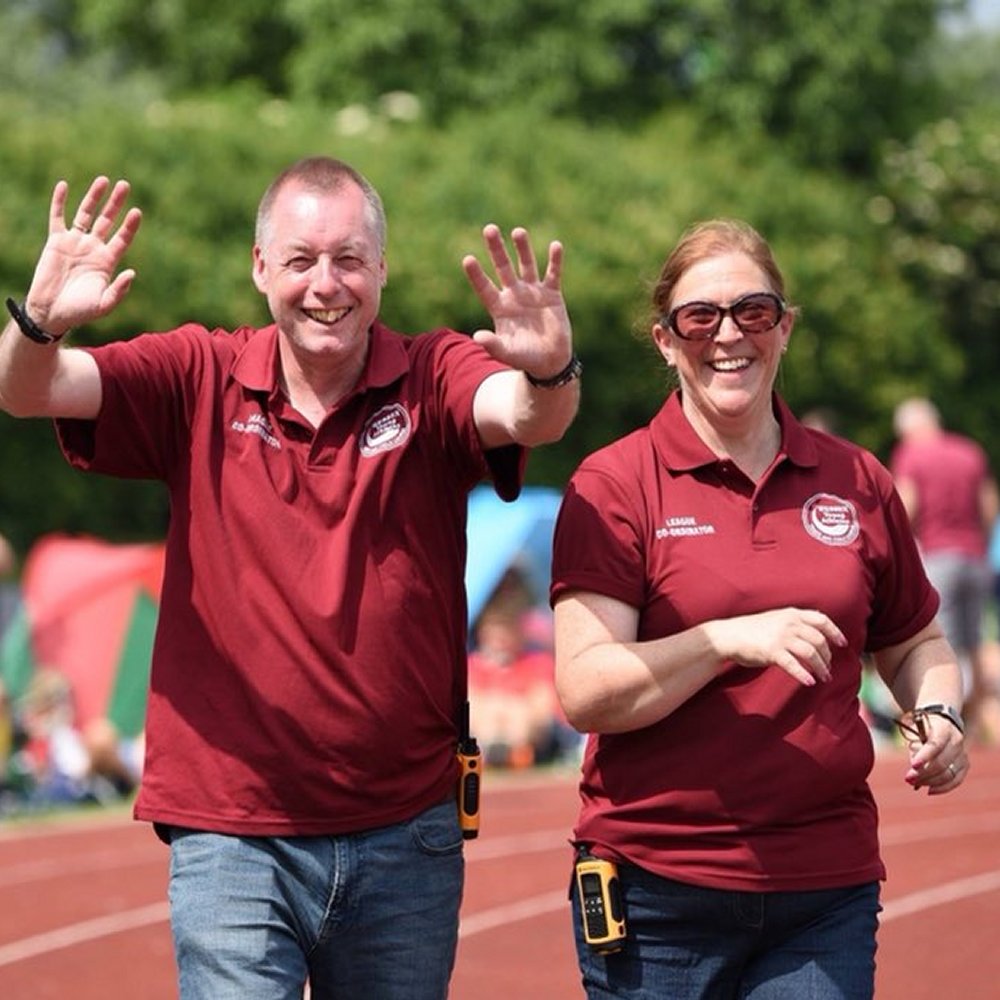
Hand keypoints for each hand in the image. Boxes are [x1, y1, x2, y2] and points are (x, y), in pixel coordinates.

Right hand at [24, 176, 141, 336]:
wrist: (51, 312)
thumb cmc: (80, 311)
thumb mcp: (104, 304)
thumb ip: (119, 290)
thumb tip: (132, 272)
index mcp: (108, 262)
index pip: (122, 238)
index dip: (130, 226)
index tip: (137, 211)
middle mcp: (93, 248)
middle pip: (107, 220)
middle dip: (116, 204)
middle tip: (125, 185)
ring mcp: (75, 243)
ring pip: (86, 214)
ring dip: (94, 197)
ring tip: (103, 180)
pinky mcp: (56, 241)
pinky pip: (57, 217)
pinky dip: (60, 201)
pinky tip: (64, 185)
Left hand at [461, 224, 572, 378]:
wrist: (550, 361)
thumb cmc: (525, 358)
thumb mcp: (507, 353)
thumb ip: (493, 345)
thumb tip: (477, 337)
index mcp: (499, 307)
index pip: (484, 287)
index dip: (476, 274)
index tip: (467, 259)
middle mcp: (514, 295)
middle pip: (503, 267)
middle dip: (496, 249)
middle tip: (489, 228)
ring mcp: (533, 292)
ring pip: (526, 265)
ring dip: (523, 248)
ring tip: (518, 231)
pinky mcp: (552, 294)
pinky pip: (553, 274)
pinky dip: (555, 261)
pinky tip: (555, 245)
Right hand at [710, 607, 846, 686]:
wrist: (728, 636)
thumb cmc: (751, 630)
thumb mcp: (775, 619)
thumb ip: (793, 623)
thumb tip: (813, 636)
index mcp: (791, 614)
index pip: (822, 620)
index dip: (835, 632)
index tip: (843, 644)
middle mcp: (789, 623)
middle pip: (819, 640)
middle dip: (828, 657)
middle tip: (829, 668)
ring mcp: (781, 637)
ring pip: (811, 654)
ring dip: (821, 668)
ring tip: (825, 678)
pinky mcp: (772, 652)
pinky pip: (794, 665)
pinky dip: (804, 675)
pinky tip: (810, 682)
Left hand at [901, 713, 968, 794]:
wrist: (942, 723)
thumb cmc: (924, 730)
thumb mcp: (916, 733)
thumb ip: (915, 750)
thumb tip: (914, 773)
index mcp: (944, 728)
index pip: (936, 744)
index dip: (925, 756)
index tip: (913, 766)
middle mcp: (956, 741)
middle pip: (942, 762)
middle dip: (924, 773)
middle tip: (908, 778)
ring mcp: (963, 754)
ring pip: (949, 774)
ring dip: (931, 782)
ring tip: (915, 783)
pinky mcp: (965, 765)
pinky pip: (956, 780)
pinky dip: (943, 787)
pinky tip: (930, 790)